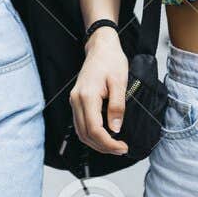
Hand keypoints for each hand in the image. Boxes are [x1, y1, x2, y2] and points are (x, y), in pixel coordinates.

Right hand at [70, 28, 129, 154]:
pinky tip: (105, 135)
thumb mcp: (120, 83)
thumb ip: (117, 106)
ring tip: (114, 145)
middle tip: (121, 149)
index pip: (94, 129)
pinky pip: (80, 123)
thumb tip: (115, 129)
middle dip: (103, 146)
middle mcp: (76, 100)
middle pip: (85, 134)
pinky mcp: (76, 100)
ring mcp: (74, 100)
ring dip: (96, 143)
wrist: (101, 47)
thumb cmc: (111, 61)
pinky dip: (91, 134)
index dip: (108, 143)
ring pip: (81, 131)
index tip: (122, 147)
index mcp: (87, 96)